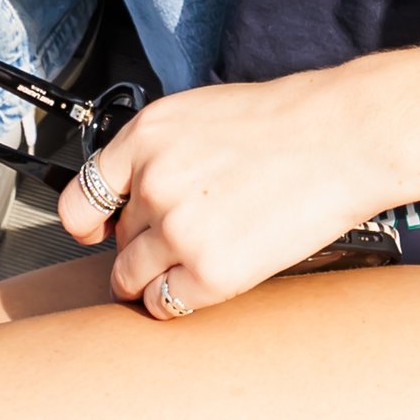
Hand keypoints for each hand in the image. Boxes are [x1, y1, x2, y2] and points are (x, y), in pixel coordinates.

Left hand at [57, 72, 379, 316]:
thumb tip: (130, 193)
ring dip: (152, 278)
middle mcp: (153, 183)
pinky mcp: (210, 272)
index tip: (100, 232)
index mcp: (145, 137)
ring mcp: (179, 230)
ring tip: (189, 262)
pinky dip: (176, 301)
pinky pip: (165, 305)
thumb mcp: (197, 115)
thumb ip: (155, 153)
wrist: (339, 138)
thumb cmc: (281, 123)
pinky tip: (203, 280)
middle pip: (116, 240)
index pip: (81, 199)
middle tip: (177, 237)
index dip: (91, 223)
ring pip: (131, 278)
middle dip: (141, 243)